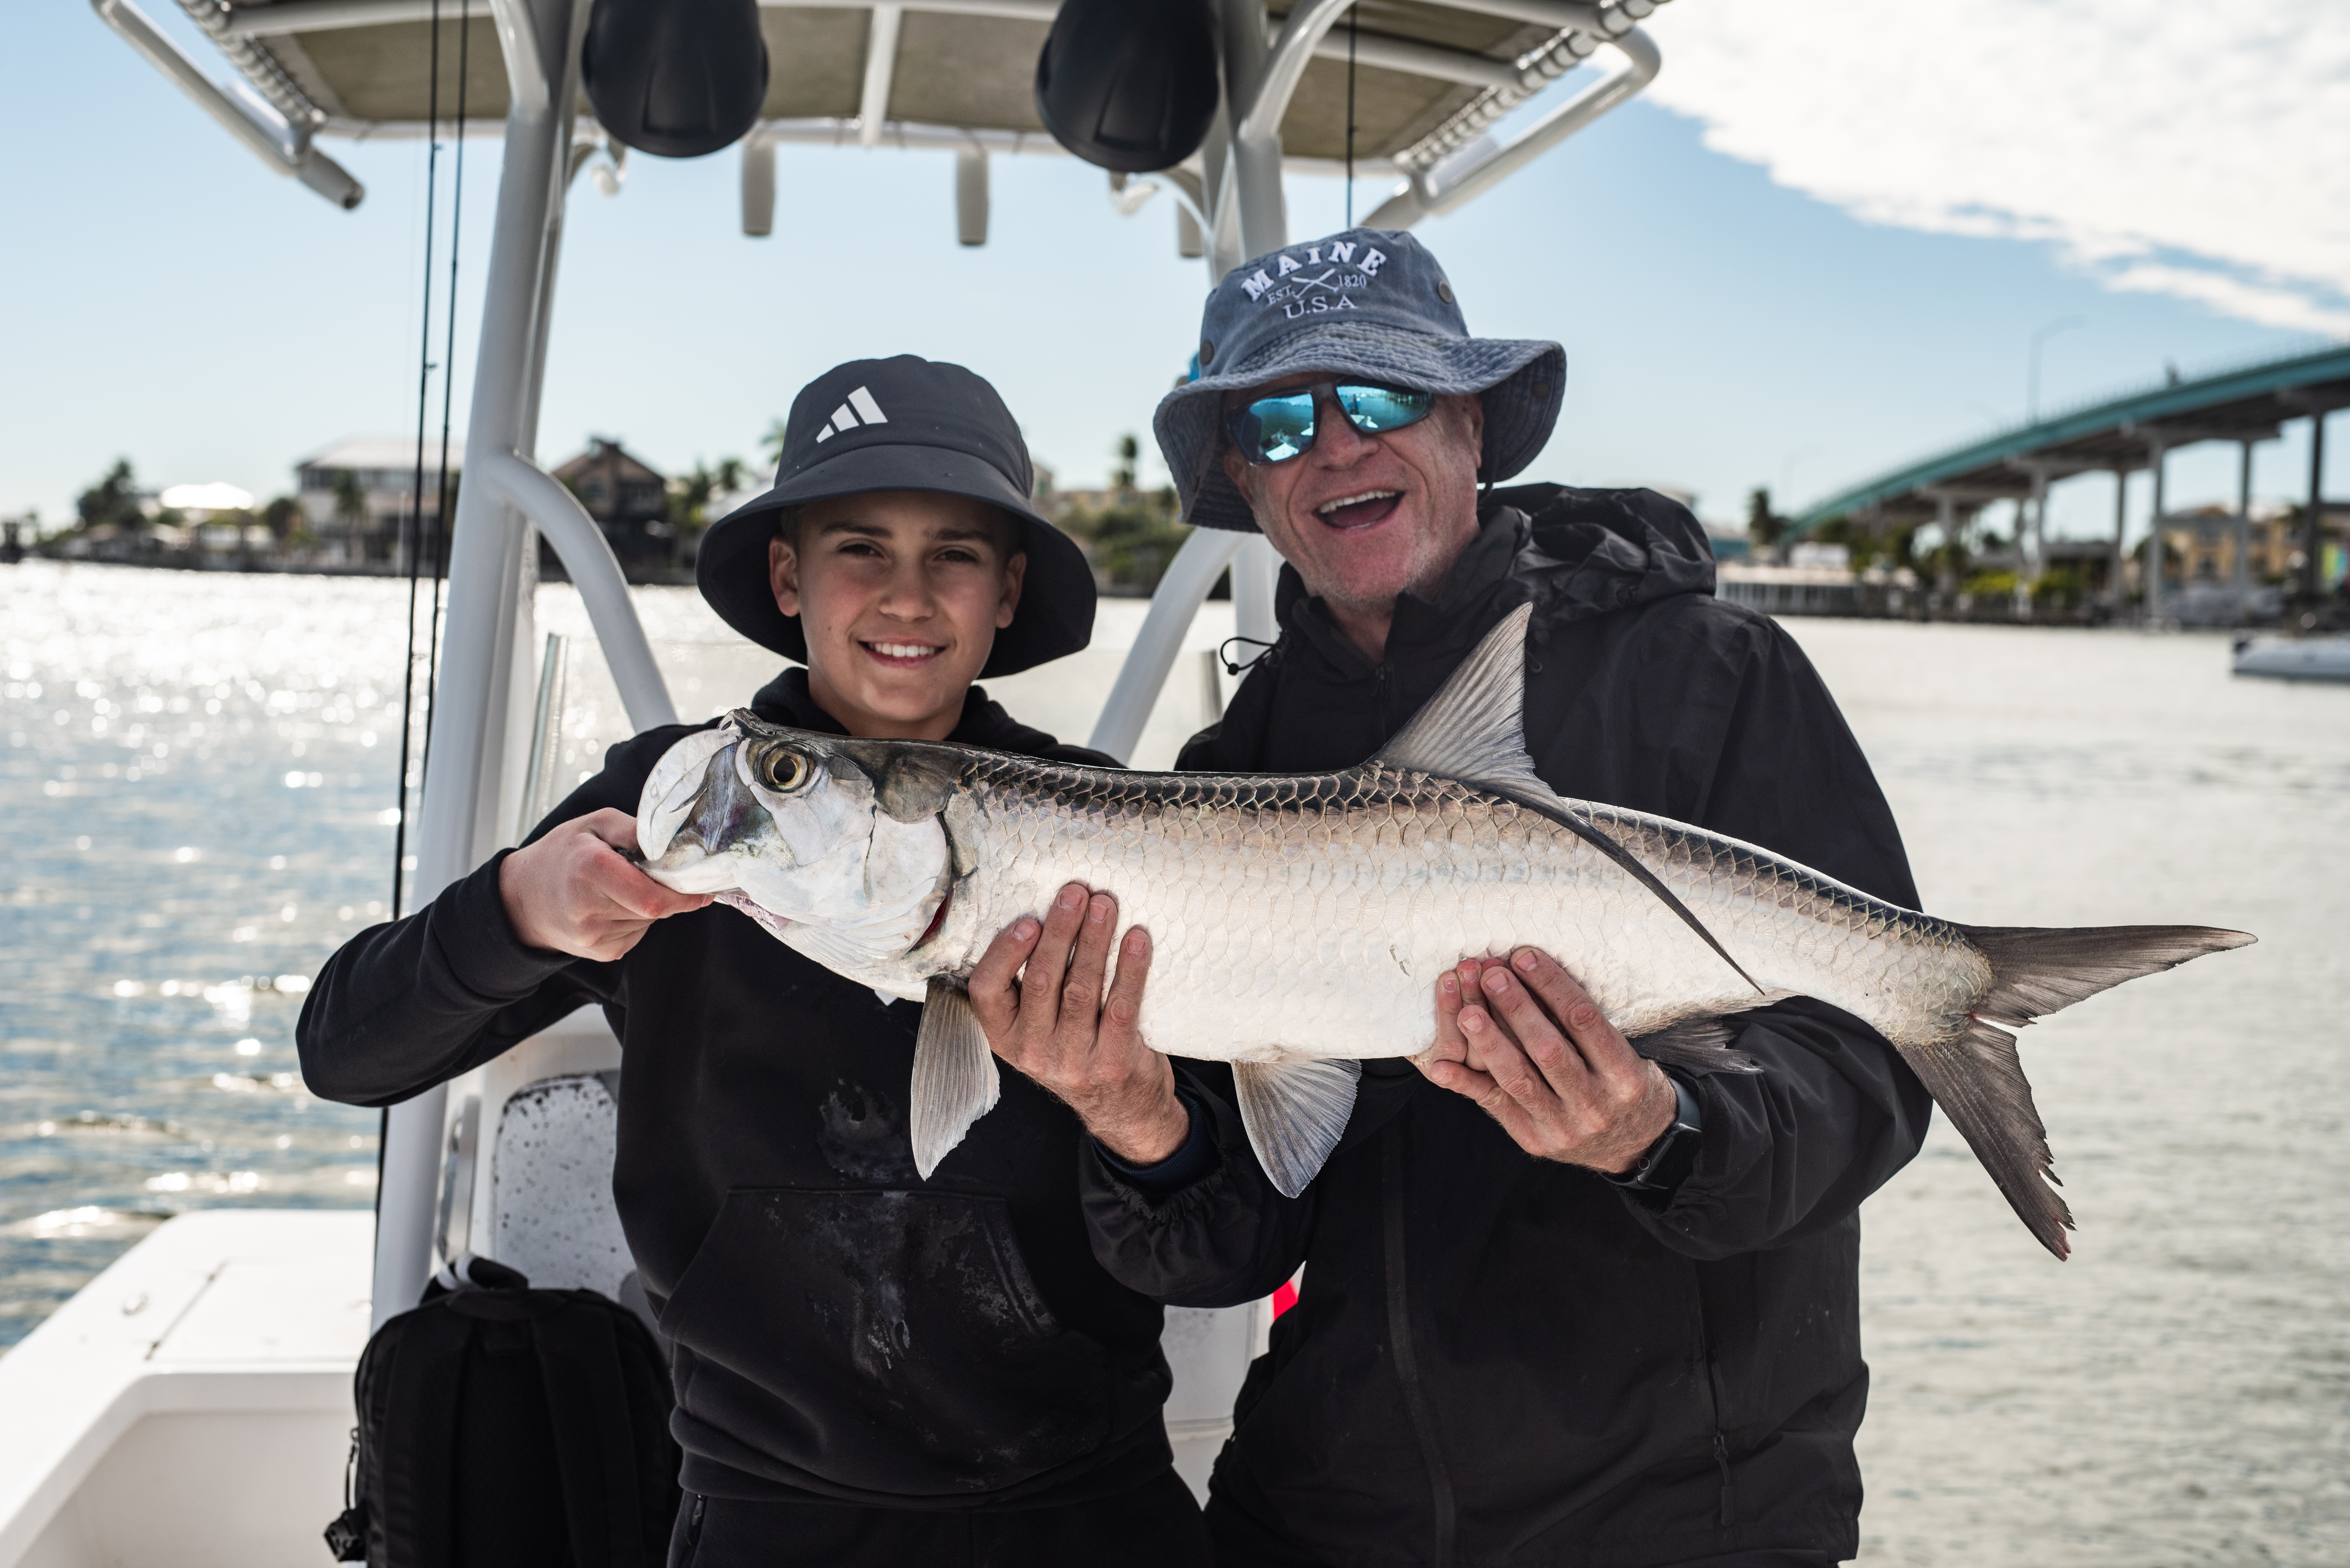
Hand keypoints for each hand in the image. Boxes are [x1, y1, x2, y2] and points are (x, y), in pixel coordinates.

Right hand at [498, 809, 711, 961]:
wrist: (522, 897)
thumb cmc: (561, 854)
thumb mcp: (594, 824)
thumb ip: (634, 828)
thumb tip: (673, 840)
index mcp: (591, 870)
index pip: (652, 897)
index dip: (684, 896)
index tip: (704, 889)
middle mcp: (589, 908)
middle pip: (655, 910)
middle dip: (670, 895)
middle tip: (667, 878)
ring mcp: (593, 936)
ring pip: (648, 922)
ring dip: (651, 906)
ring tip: (625, 887)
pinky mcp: (600, 952)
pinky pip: (637, 934)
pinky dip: (638, 918)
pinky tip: (616, 905)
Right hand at [967, 883, 1187, 1164]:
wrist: (1120, 1109)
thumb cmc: (1076, 1048)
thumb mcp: (1038, 1027)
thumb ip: (1030, 985)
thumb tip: (1043, 910)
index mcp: (1005, 1036)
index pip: (986, 990)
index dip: (1005, 953)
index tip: (1029, 920)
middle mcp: (1033, 1051)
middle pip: (1042, 980)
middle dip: (1061, 930)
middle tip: (1076, 892)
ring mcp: (1073, 1061)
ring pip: (1081, 989)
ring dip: (1095, 941)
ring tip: (1106, 904)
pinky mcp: (1113, 1063)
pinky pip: (1121, 1008)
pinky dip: (1131, 970)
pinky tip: (1137, 940)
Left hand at [1418, 948, 1676, 1172]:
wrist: (1633, 1144)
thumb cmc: (1621, 1084)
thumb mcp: (1622, 1054)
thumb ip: (1584, 1024)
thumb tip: (1532, 971)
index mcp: (1624, 1075)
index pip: (1584, 1020)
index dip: (1552, 985)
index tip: (1524, 956)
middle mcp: (1596, 1104)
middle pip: (1549, 1049)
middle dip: (1516, 1008)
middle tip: (1491, 974)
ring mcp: (1564, 1127)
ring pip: (1519, 1079)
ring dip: (1489, 1042)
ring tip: (1466, 1012)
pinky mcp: (1535, 1140)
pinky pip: (1497, 1106)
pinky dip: (1467, 1084)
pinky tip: (1442, 1067)